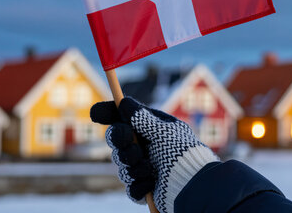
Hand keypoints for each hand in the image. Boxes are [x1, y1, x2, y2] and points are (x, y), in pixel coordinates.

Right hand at [91, 97, 217, 212]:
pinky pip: (131, 188)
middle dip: (120, 142)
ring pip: (121, 166)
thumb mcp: (163, 131)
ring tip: (149, 168)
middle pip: (116, 141)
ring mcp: (144, 168)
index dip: (108, 113)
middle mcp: (146, 147)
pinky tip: (152, 183)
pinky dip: (139, 185)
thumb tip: (123, 102)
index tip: (96, 113)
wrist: (195, 185)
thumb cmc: (183, 152)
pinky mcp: (145, 189)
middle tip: (132, 146)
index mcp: (151, 129)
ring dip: (132, 166)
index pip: (125, 118)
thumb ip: (142, 118)